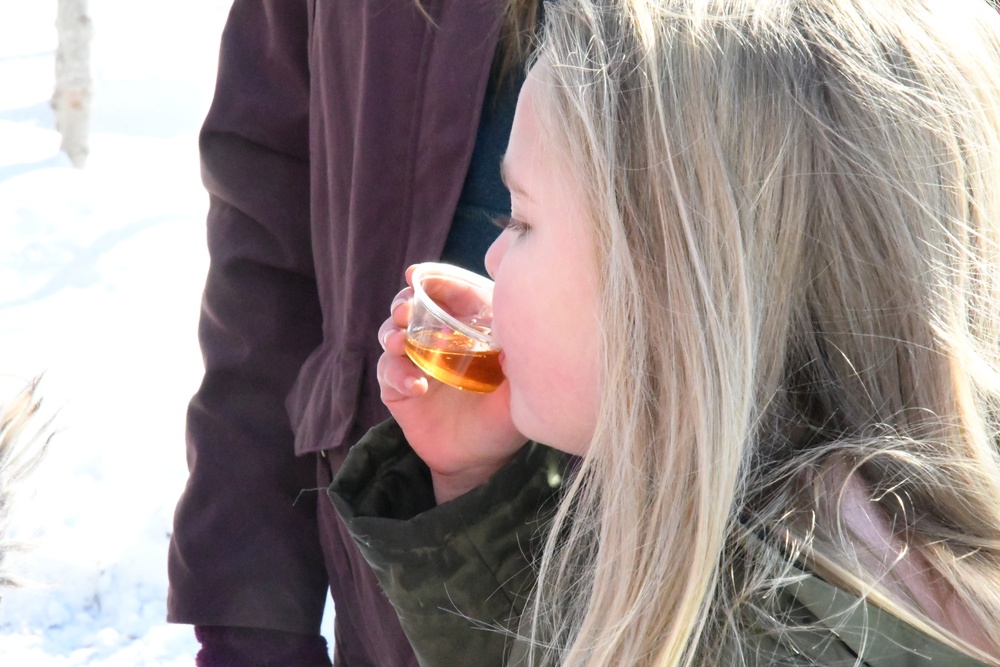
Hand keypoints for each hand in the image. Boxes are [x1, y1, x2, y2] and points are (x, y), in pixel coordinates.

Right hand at [377, 267, 526, 502]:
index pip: (452, 293)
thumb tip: (514, 336)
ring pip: (393, 333)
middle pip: (414, 306)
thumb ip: (518, 364)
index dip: (435, 280)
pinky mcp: (399, 388)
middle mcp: (439, 339)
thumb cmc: (503, 419)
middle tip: (405, 311)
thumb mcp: (518, 392)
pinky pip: (388, 372)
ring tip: (400, 342)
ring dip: (392, 333)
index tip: (417, 275)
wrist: (478, 462)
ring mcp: (417, 361)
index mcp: (469, 328)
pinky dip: (397, 374)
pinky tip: (415, 386)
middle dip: (404, 302)